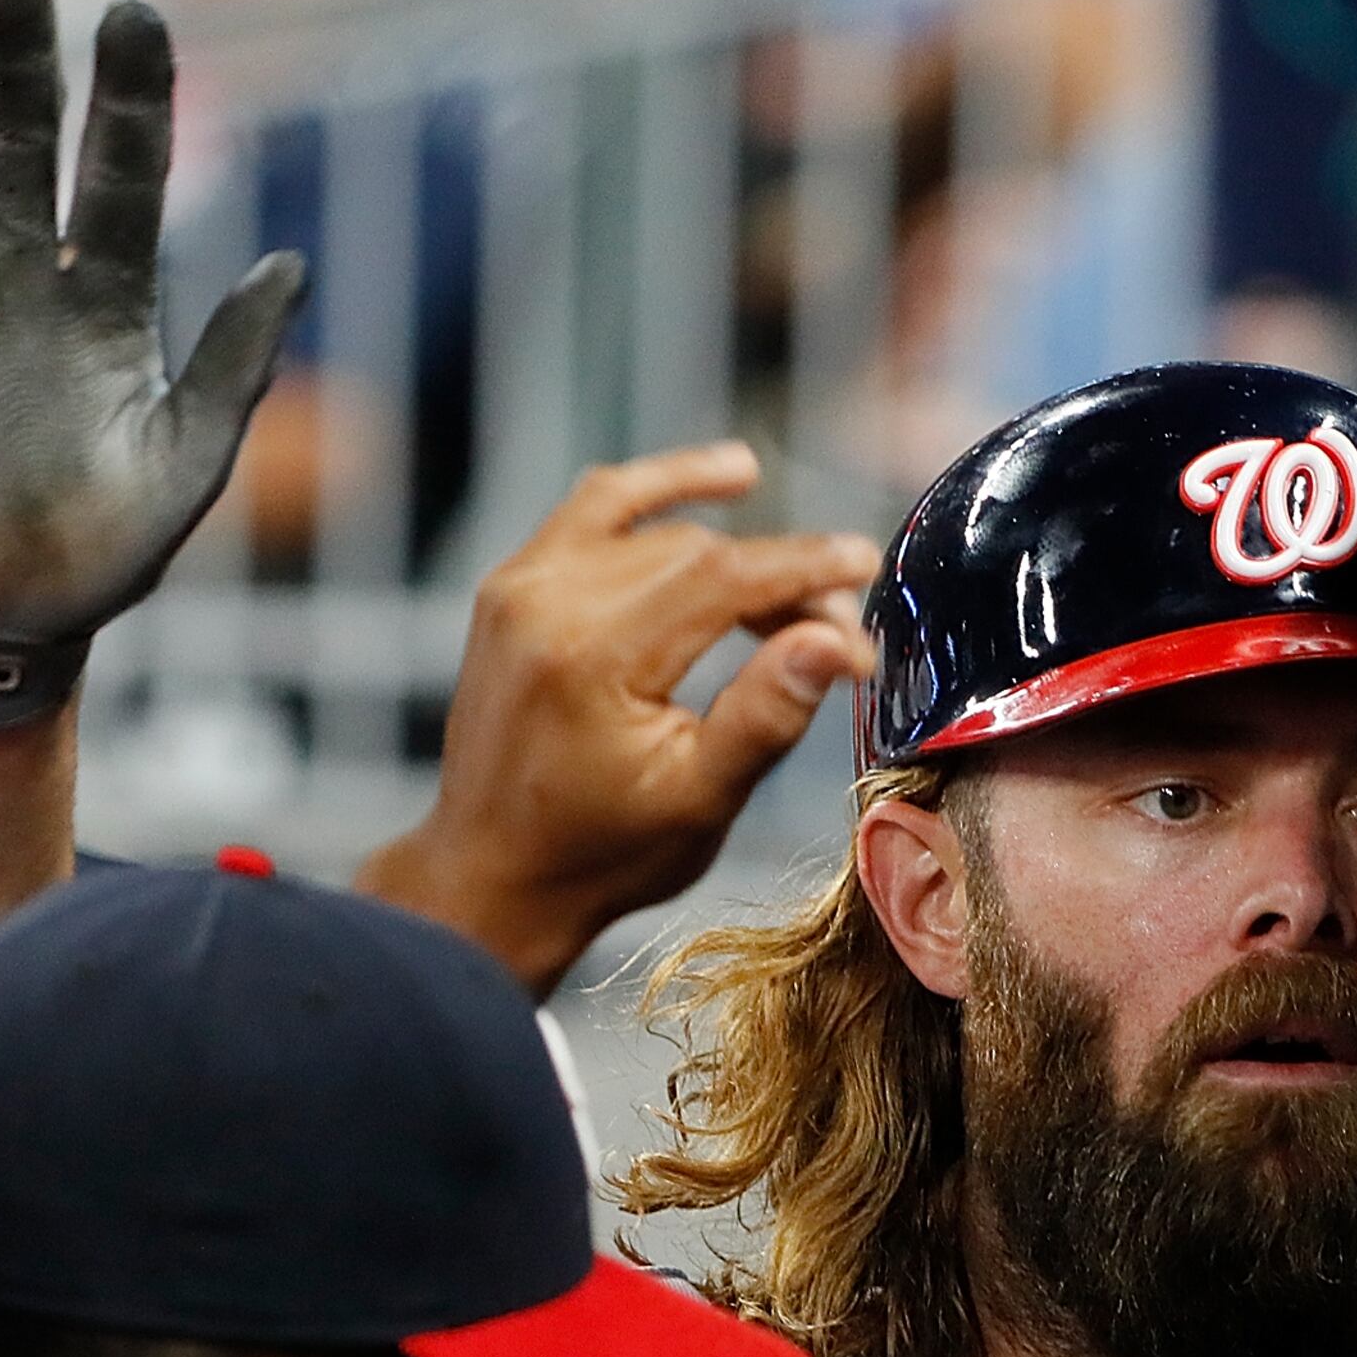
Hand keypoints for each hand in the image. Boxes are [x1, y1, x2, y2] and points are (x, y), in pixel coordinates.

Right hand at [0, 0, 305, 732]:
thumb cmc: (93, 561)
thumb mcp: (182, 468)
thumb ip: (229, 368)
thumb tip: (294, 266)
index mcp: (110, 303)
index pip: (127, 172)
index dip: (130, 94)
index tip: (134, 10)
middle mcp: (25, 279)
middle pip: (25, 139)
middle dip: (21, 52)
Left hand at [362, 445, 880, 995]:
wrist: (489, 874)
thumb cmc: (597, 854)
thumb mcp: (700, 800)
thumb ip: (768, 713)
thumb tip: (837, 640)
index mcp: (592, 658)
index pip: (722, 575)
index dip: (805, 567)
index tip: (866, 566)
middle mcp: (545, 604)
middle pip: (693, 548)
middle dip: (776, 577)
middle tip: (831, 634)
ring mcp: (519, 588)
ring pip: (652, 526)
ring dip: (730, 542)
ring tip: (794, 573)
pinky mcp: (511, 587)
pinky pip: (595, 511)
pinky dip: (657, 494)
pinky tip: (721, 481)